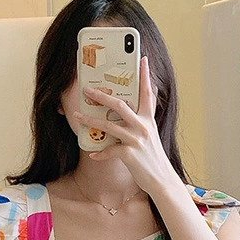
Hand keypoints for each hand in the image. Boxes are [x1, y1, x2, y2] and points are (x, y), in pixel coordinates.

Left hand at [73, 56, 177, 196]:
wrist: (162, 180)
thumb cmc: (153, 159)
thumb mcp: (150, 137)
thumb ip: (139, 125)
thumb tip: (126, 116)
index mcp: (148, 120)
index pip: (147, 93)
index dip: (145, 75)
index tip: (143, 59)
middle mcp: (143, 127)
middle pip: (119, 105)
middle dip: (101, 96)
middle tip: (87, 89)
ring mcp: (136, 140)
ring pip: (109, 126)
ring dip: (90, 120)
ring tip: (77, 115)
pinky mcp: (130, 155)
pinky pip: (110, 151)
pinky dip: (100, 153)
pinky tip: (93, 154)